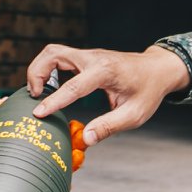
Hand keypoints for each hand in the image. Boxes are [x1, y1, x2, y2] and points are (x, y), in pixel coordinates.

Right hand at [27, 44, 189, 146]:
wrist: (157, 69)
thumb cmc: (148, 91)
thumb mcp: (134, 114)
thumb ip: (108, 127)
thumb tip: (84, 140)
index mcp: (106, 71)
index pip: (73, 86)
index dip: (54, 101)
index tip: (38, 113)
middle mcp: (93, 58)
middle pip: (53, 54)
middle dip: (36, 73)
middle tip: (34, 97)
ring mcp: (88, 55)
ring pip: (52, 52)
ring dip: (39, 69)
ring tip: (37, 93)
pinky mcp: (84, 57)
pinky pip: (58, 57)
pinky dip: (47, 69)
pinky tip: (49, 88)